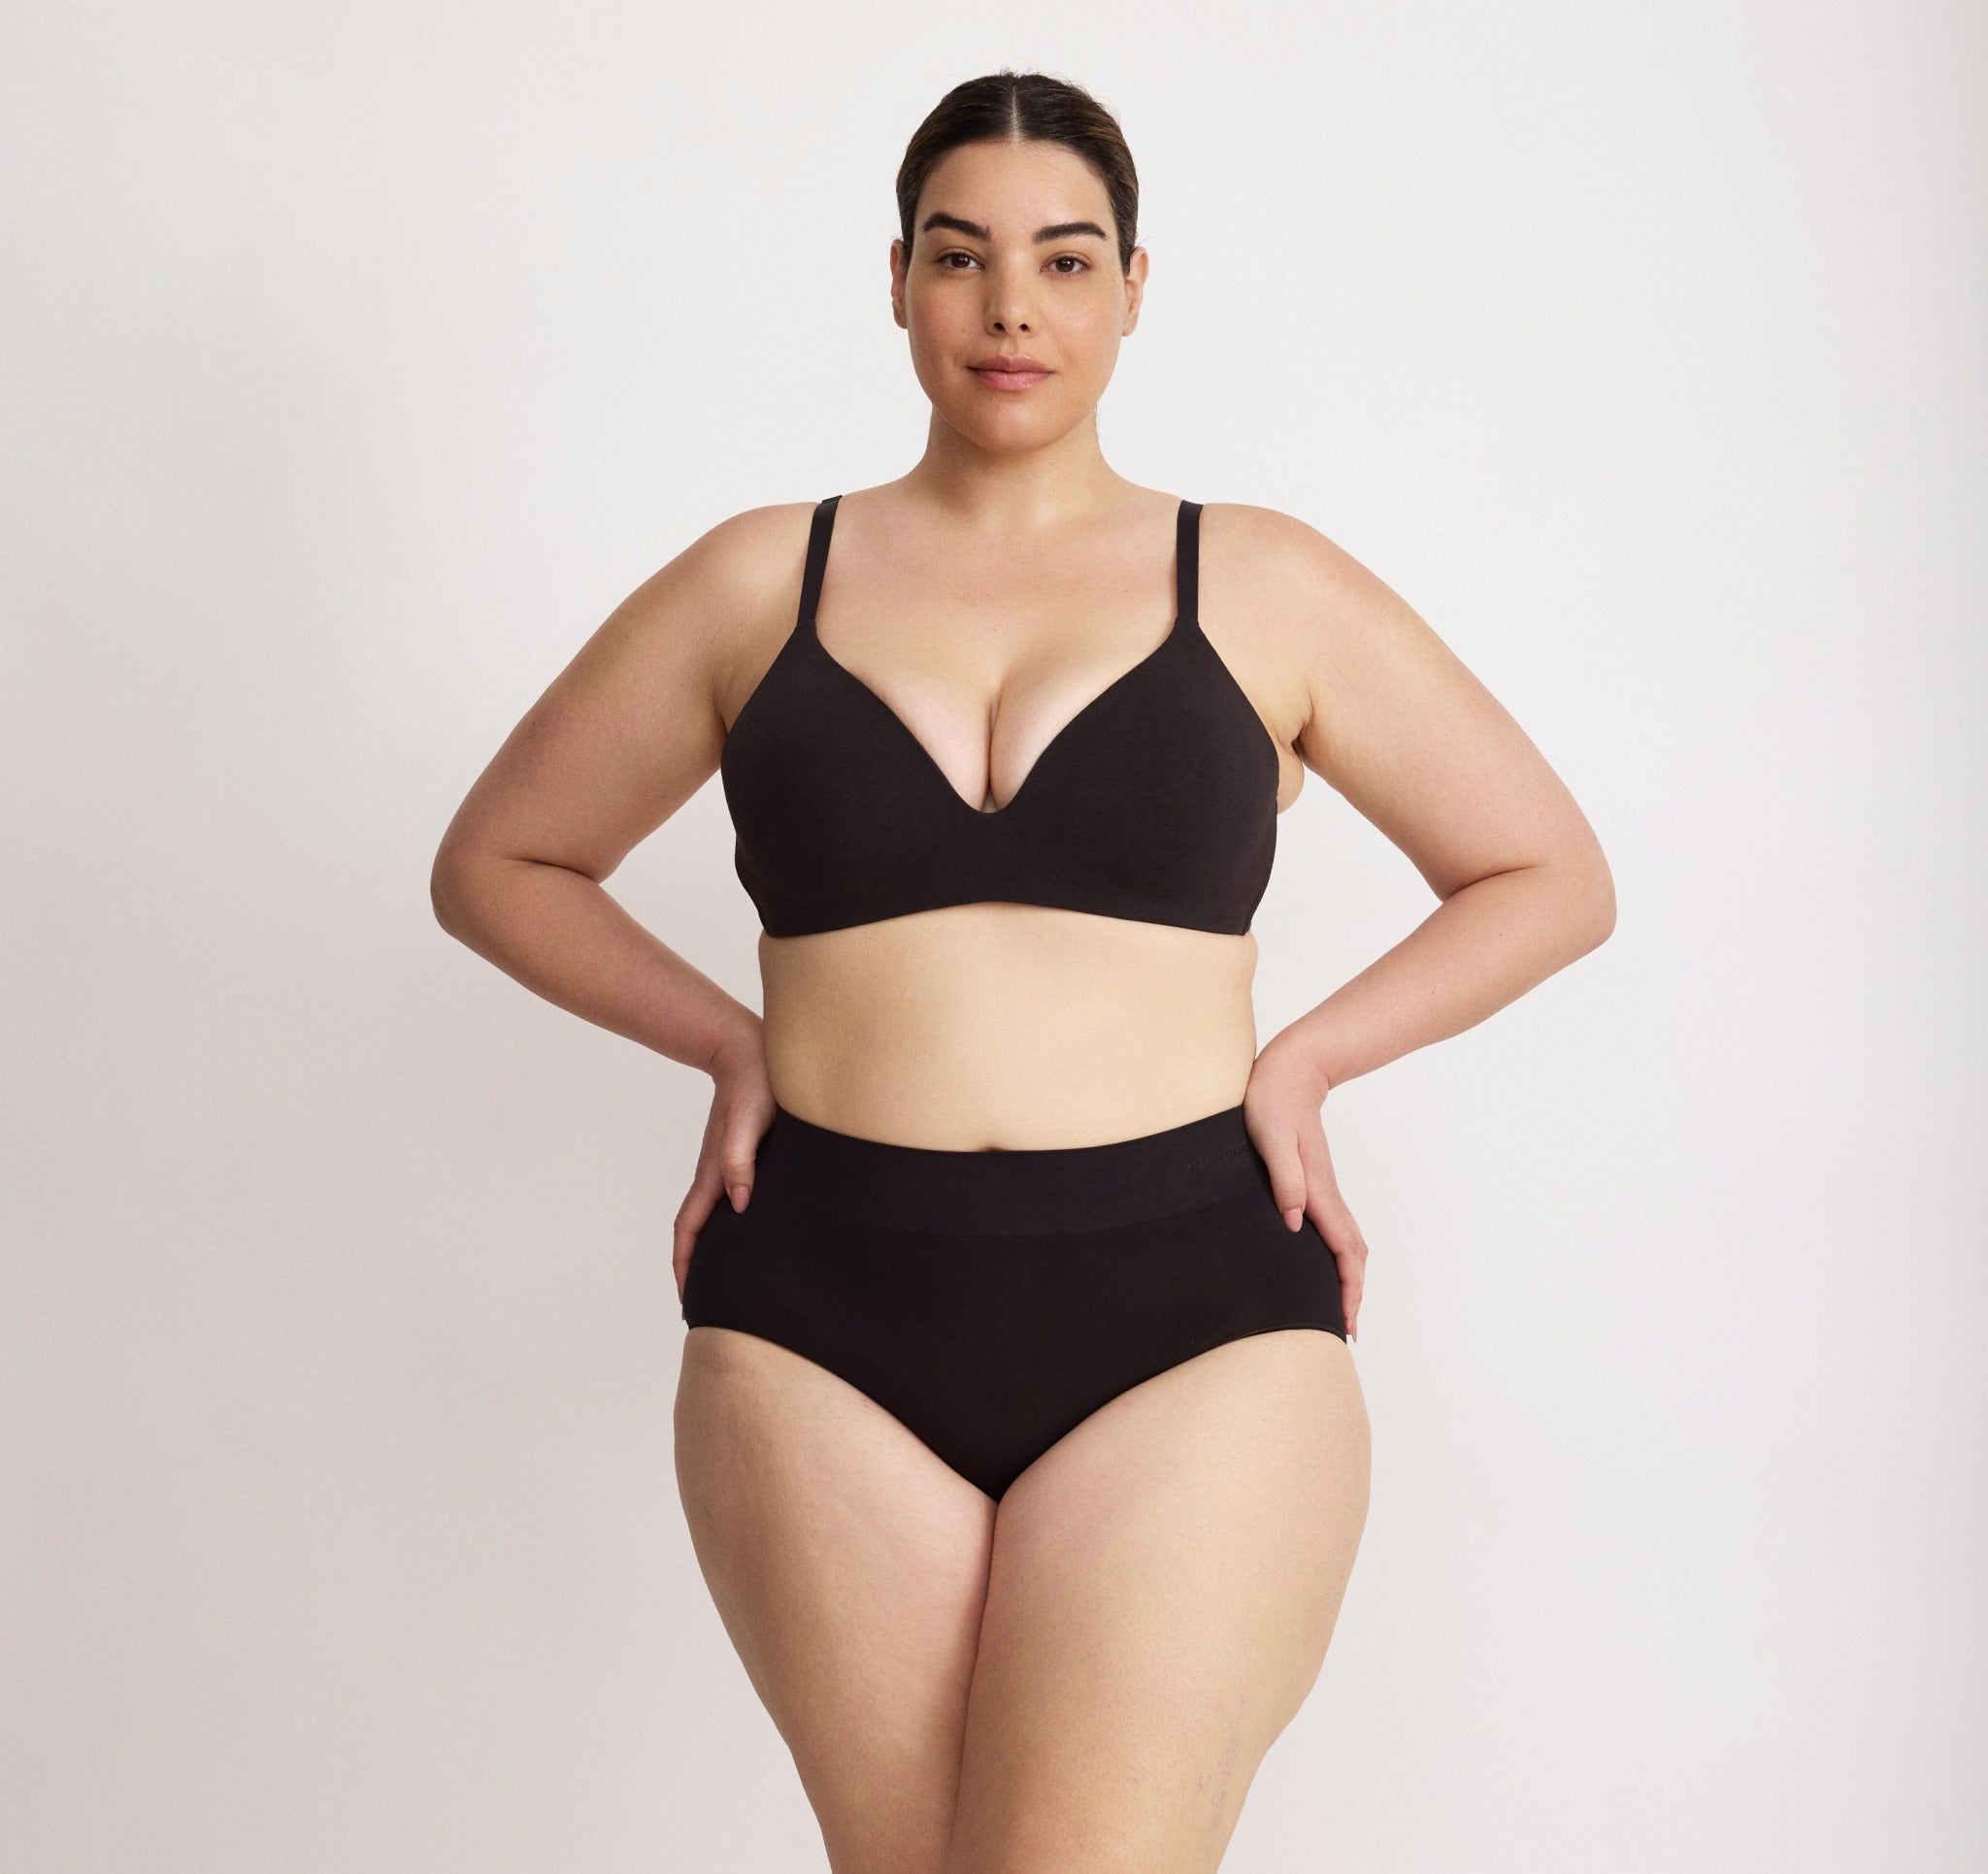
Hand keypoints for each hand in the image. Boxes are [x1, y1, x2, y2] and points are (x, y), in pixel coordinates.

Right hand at [672, 1023, 774, 1305]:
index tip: (687, 1297)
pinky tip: (746, 1230)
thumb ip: (740, 1160)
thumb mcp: (749, 1123)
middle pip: (696, 1230)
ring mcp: (725, 1166)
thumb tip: (740, 1204)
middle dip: (694, 1267)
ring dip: (710, 1248)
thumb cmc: (755, 1087)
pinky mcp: (739, 1157)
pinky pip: (728, 1198)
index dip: (686, 1264)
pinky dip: (728, 1223)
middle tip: (703, 1303)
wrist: (747, 1052)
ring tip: (723, 1278)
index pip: (689, 1228)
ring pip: (711, 1216)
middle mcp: (714, 1174)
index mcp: (713, 1173)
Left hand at [1243, 1032, 1367, 1341]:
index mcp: (1317, 1190)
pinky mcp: (1313, 1182)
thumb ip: (1284, 1177)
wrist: (1291, 1071)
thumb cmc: (1273, 1101)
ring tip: (1339, 1309)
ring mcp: (1321, 1188)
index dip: (1348, 1289)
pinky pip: (1332, 1229)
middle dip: (1353, 1293)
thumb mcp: (1271, 1136)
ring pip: (1345, 1242)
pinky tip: (1319, 1265)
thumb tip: (1293, 1222)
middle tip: (1347, 1330)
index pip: (1344, 1250)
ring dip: (1347, 1277)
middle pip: (1352, 1253)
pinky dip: (1335, 1255)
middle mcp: (1325, 1194)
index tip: (1347, 1323)